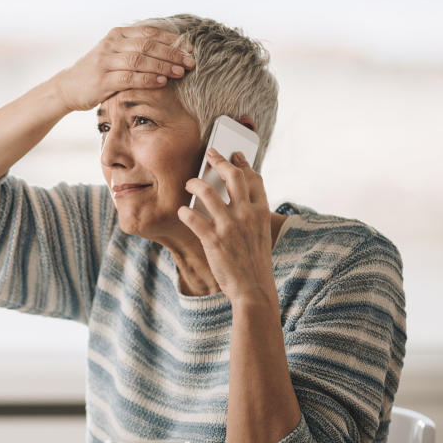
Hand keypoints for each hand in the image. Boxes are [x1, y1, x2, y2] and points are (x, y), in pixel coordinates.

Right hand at [51, 26, 194, 112]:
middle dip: (172, 54)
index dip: (171, 40)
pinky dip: (147, 79)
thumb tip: (168, 52)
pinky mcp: (102, 80)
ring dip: (163, 66)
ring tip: (180, 72)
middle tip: (190, 62)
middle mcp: (112, 45)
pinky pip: (129, 78)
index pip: (149, 33)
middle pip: (148, 46)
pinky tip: (161, 82)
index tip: (189, 49)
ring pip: (140, 60)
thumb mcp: (114, 55)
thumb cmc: (97, 73)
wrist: (68, 87)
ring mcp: (106, 62)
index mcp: (117, 35)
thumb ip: (135, 50)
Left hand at [178, 149, 275, 305]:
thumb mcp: (261, 235)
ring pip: (208, 191)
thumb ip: (251, 216)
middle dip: (219, 161)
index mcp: (261, 213)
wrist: (253, 288)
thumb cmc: (255, 263)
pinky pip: (192, 217)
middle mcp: (246, 215)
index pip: (254, 179)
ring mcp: (229, 226)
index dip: (243, 164)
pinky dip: (184, 212)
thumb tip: (237, 202)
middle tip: (210, 154)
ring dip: (195, 183)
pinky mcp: (213, 239)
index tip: (235, 156)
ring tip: (189, 183)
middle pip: (233, 176)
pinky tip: (182, 212)